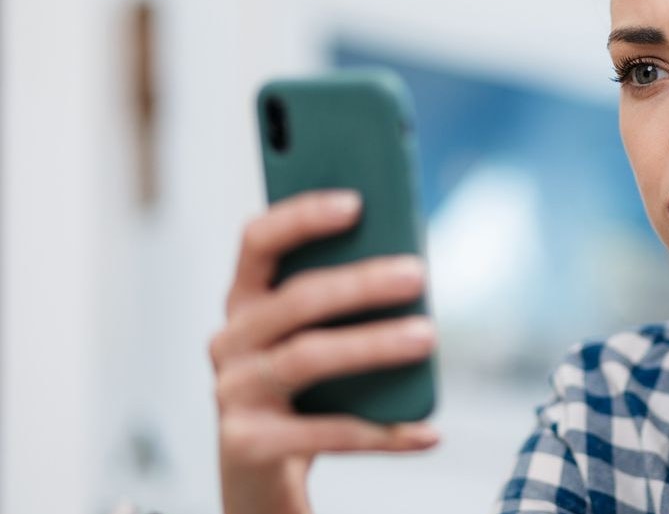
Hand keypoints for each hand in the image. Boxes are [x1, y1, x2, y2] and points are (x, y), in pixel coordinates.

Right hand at [209, 190, 439, 513]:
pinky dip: (384, 432)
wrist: (263, 478)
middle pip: (296, 300)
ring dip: (373, 344)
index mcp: (246, 302)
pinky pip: (327, 433)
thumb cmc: (305, 393)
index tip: (356, 202)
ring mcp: (233, 394)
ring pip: (307, 357)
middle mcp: (230, 342)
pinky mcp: (248, 446)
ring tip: (428, 336)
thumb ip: (347, 300)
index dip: (302, 217)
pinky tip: (427, 431)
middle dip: (360, 283)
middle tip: (418, 274)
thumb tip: (409, 267)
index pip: (259, 242)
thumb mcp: (319, 338)